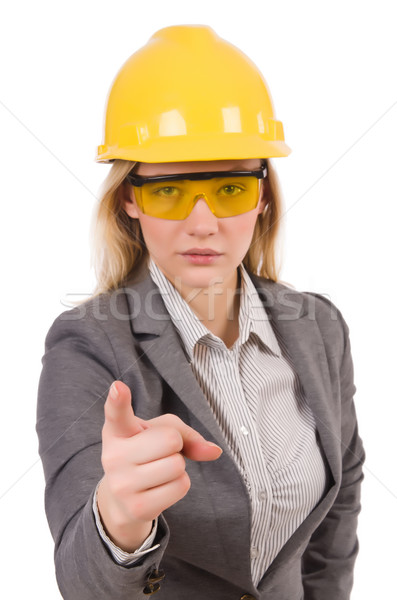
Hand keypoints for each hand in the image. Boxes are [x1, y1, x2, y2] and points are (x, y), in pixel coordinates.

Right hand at [97, 380, 221, 550]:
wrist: (123, 500)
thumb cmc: (145, 454)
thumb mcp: (160, 433)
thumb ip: (186, 434)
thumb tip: (214, 452)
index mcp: (117, 430)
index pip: (116, 412)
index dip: (118, 399)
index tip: (118, 388)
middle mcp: (113, 456)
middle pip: (170, 440)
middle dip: (175, 445)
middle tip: (158, 453)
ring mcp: (122, 484)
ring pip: (177, 465)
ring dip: (177, 467)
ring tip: (158, 471)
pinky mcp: (136, 508)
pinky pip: (181, 486)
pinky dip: (179, 485)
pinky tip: (161, 487)